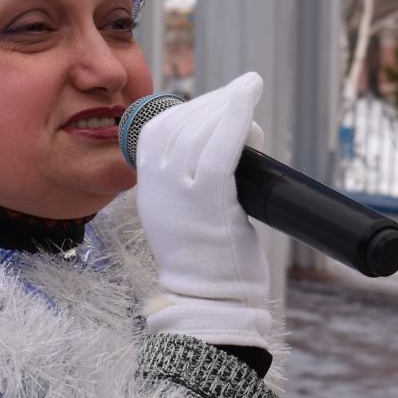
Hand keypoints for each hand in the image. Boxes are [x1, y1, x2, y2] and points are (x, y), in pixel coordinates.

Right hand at [134, 72, 272, 349]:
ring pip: (201, 130)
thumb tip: (227, 137)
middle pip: (181, 123)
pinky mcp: (209, 201)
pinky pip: (220, 147)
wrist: (211, 304)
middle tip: (242, 103)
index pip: (158, 129)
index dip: (190, 110)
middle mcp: (157, 187)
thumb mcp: (185, 215)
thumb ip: (190, 181)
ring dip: (229, 107)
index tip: (217, 107)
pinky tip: (248, 93)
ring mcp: (180, 193)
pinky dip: (236, 115)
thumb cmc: (211, 262)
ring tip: (250, 101)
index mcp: (147, 189)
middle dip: (214, 105)